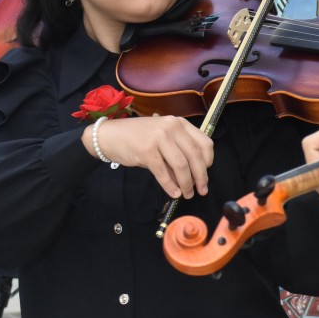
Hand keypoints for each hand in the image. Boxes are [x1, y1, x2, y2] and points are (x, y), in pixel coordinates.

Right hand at [85, 114, 213, 198]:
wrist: (109, 136)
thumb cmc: (138, 138)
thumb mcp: (162, 139)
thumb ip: (177, 153)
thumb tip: (192, 176)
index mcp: (179, 123)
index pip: (204, 142)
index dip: (208, 161)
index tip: (206, 173)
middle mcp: (171, 127)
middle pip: (195, 156)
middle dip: (201, 176)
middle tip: (201, 190)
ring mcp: (159, 137)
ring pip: (181, 165)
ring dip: (186, 183)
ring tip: (187, 194)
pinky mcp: (146, 150)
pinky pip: (163, 172)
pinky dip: (170, 185)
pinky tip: (173, 193)